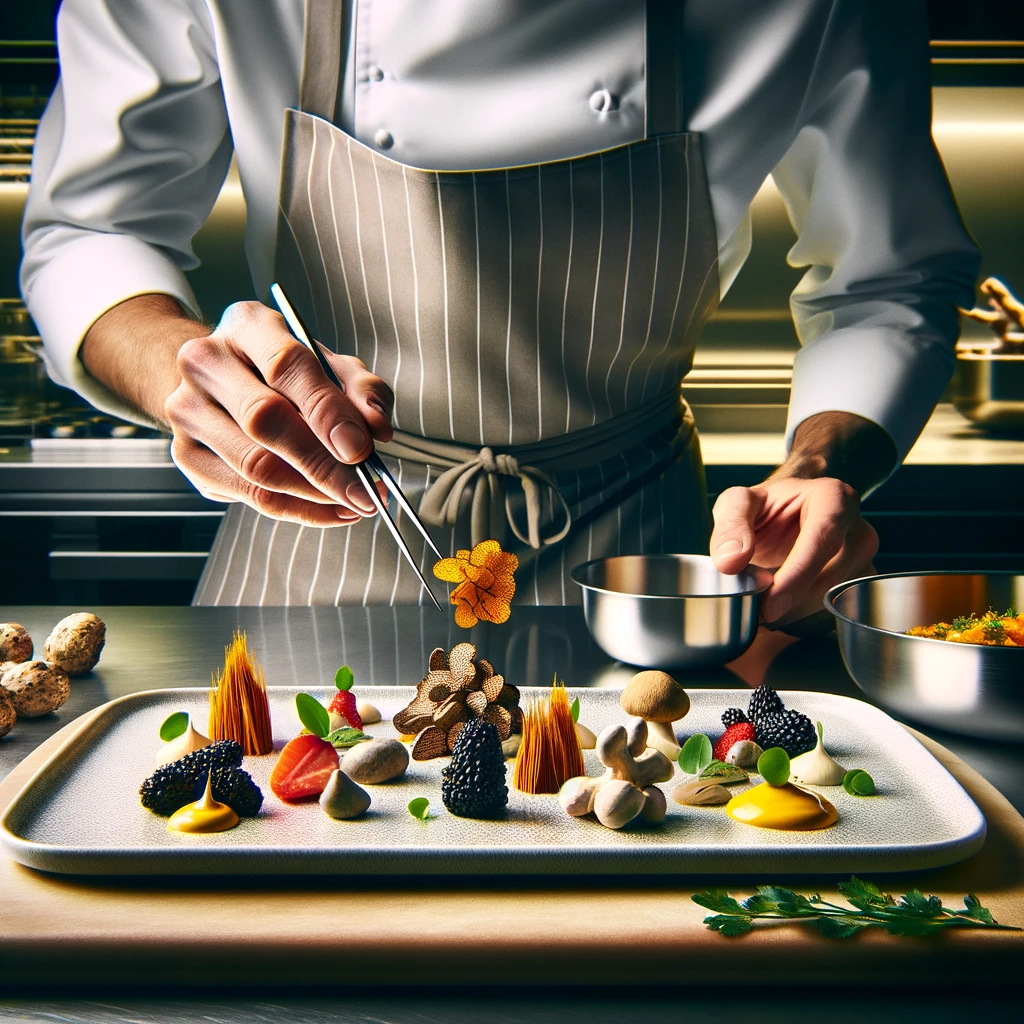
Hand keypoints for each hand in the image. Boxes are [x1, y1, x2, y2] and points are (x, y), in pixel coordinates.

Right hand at [164, 301, 393, 525]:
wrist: (223, 382)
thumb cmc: (286, 375)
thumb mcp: (332, 367)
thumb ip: (362, 390)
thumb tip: (376, 428)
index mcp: (248, 326)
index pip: (286, 365)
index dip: (327, 411)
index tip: (360, 448)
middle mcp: (207, 362)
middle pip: (263, 420)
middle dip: (323, 464)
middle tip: (364, 490)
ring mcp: (188, 410)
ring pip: (255, 467)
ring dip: (315, 493)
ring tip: (355, 500)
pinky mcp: (186, 455)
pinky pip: (249, 496)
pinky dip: (298, 509)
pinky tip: (330, 508)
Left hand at [708, 411, 890, 625]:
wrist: (786, 520)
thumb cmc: (766, 508)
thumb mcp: (738, 504)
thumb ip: (731, 527)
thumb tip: (730, 562)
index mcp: (835, 498)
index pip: (825, 538)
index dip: (797, 576)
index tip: (769, 606)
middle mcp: (860, 531)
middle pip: (833, 579)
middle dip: (792, 604)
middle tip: (754, 613)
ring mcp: (866, 562)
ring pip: (838, 603)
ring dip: (796, 616)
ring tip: (763, 610)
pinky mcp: (862, 589)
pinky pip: (838, 615)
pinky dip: (805, 622)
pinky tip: (781, 613)